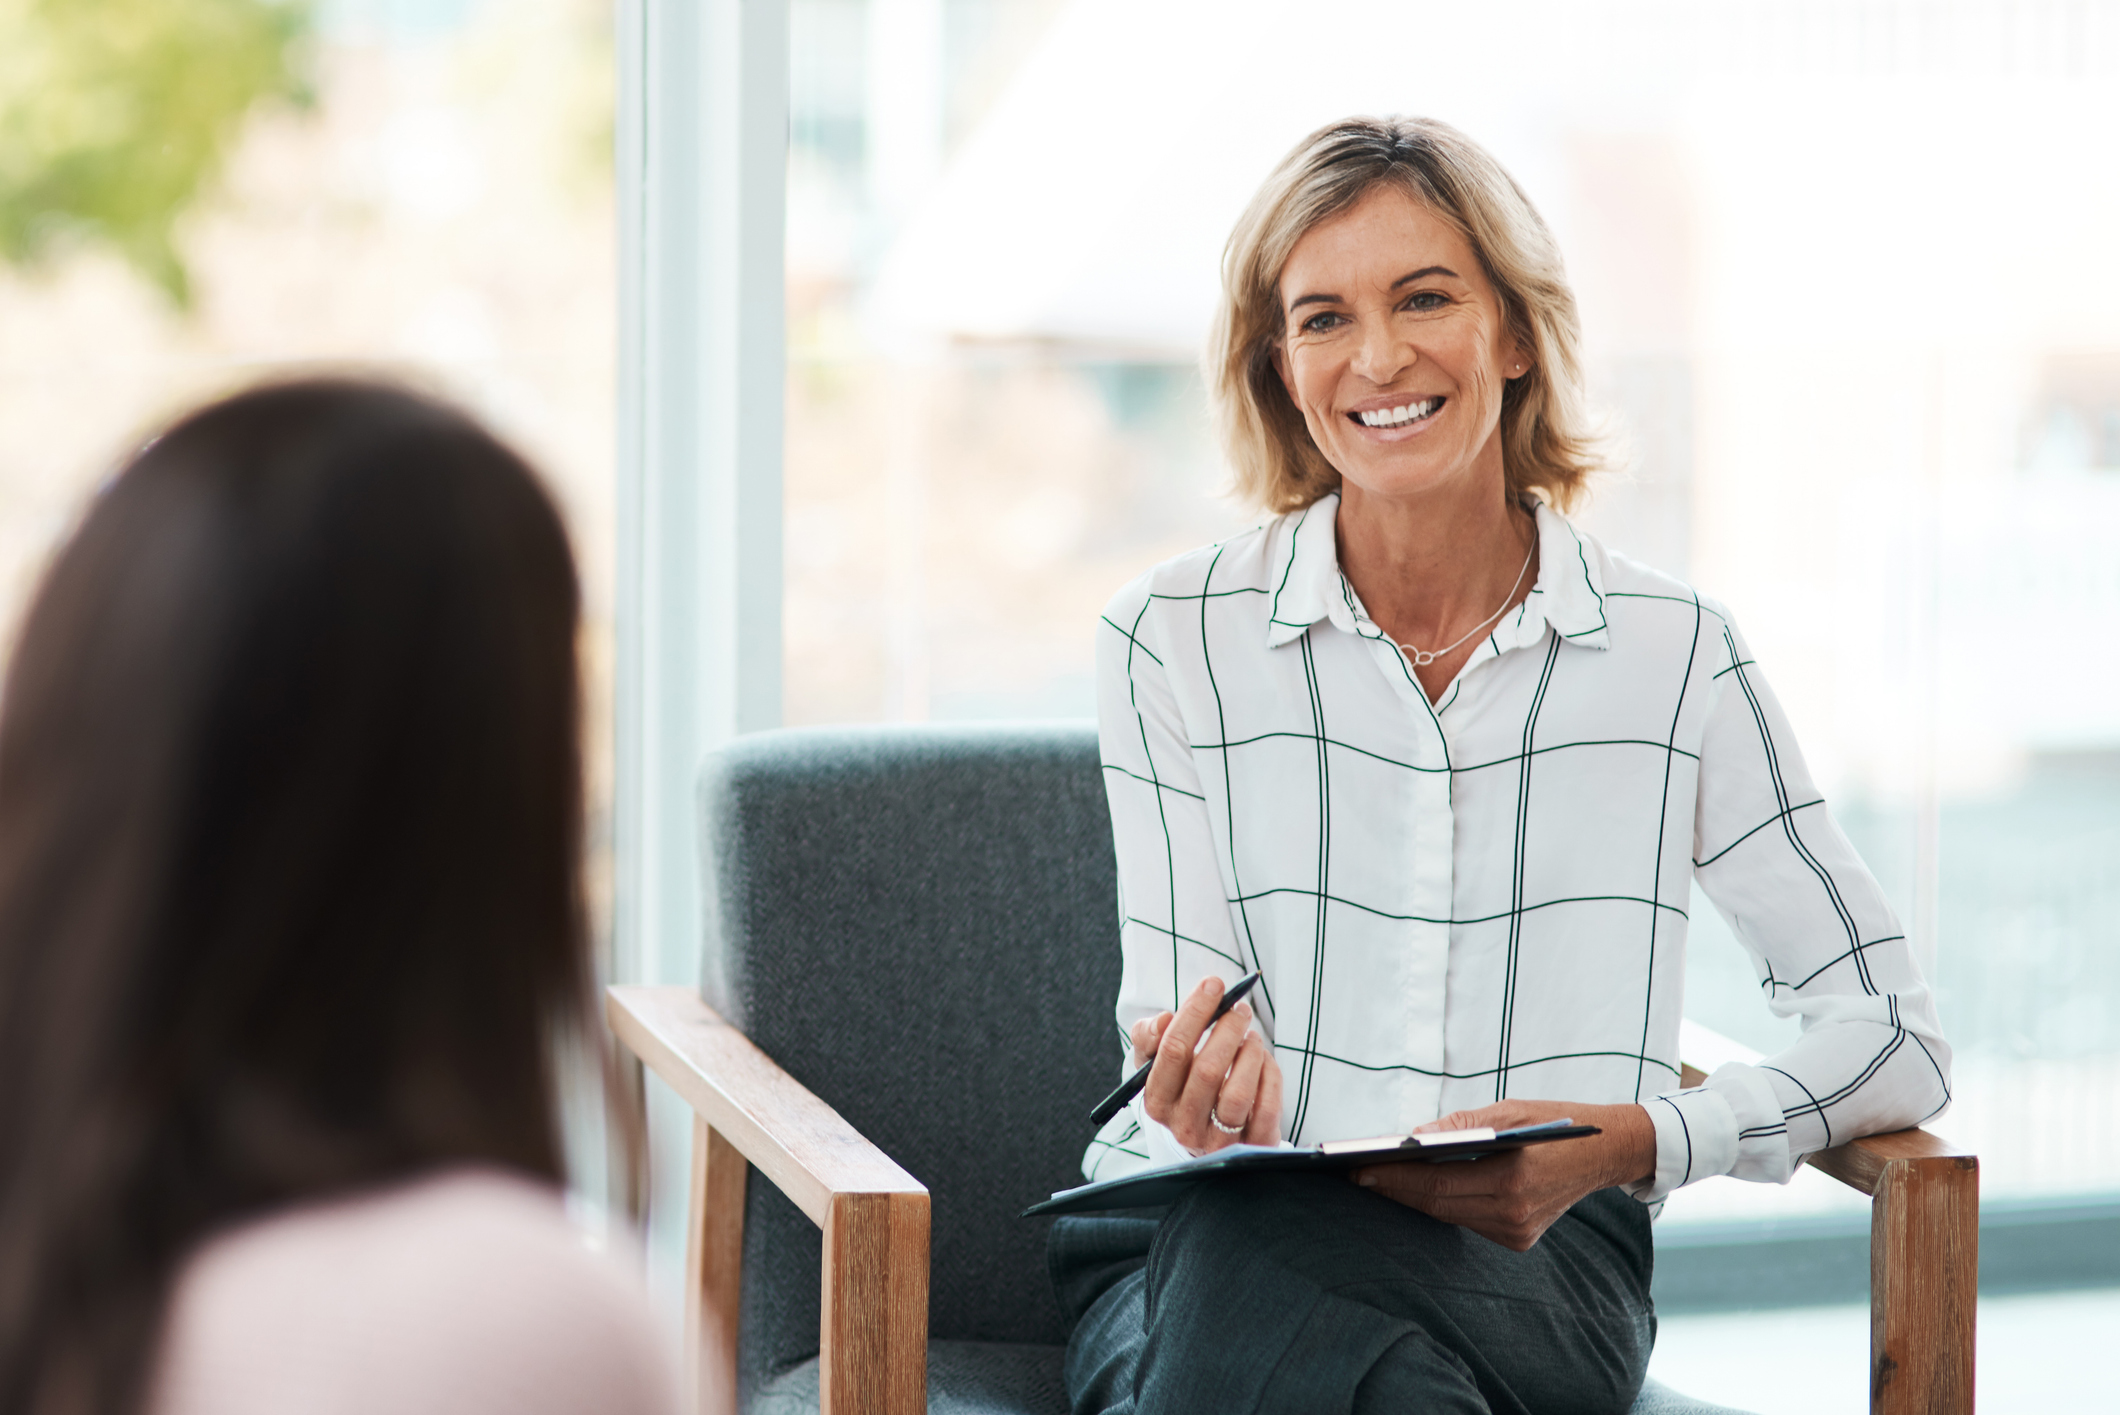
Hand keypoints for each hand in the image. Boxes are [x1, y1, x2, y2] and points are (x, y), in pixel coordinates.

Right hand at [1129, 976, 1282, 1153]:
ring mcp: (1217, 1141)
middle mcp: (1183, 1125)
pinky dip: (1270, 1077)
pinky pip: (1266, 1108)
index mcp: (1156, 1100)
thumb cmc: (1181, 1085)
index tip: (1214, 986)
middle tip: (1240, 1009)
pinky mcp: (1250, 1146)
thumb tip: (1163, 1020)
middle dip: (1228, 1030)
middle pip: (1208, 1070)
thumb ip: (1149, 1036)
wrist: (1207, 1133)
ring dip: (1250, 1054)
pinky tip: (1264, 1062)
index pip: (1173, 1051)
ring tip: (1252, 1037)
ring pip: (1238, 1093)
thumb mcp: (1155, 1062)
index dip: (1195, 1012)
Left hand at [1349, 1099, 1655, 1250]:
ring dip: (1411, 1198)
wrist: (1605, 1154)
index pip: (1438, 1183)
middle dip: (1393, 1189)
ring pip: (1448, 1216)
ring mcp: (1517, 1232)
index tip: (1358, 1167)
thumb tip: (1413, 1135)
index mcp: (1514, 1178)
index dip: (1395, 1178)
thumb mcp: (1508, 1109)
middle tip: (1355, 1174)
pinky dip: (1439, 1204)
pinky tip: (1413, 1189)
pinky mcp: (1517, 1240)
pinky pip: (1466, 1220)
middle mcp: (1515, 1212)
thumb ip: (1461, 1124)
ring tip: (1375, 1179)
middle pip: (1437, 1205)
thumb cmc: (1554, 1123)